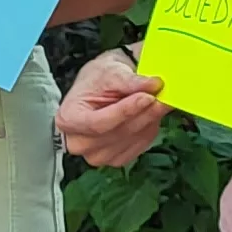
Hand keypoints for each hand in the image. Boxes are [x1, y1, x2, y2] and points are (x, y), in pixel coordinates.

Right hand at [58, 49, 169, 167]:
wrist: (101, 88)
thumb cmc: (98, 80)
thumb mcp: (110, 72)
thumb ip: (131, 80)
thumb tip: (154, 85)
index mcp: (68, 119)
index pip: (98, 123)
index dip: (124, 112)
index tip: (147, 97)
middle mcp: (78, 142)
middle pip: (116, 133)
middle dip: (143, 114)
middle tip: (162, 98)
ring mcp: (96, 155)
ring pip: (131, 140)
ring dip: (149, 121)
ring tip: (156, 102)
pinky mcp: (115, 159)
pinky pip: (139, 147)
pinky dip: (149, 130)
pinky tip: (150, 116)